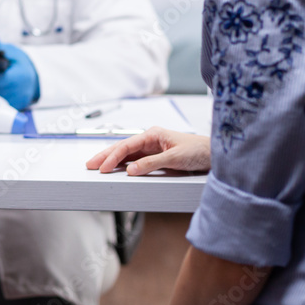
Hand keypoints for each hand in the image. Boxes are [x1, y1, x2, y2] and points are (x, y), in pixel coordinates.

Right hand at [86, 127, 210, 175]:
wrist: (214, 154)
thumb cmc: (198, 151)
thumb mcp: (175, 158)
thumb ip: (152, 164)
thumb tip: (130, 170)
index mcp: (153, 134)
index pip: (127, 146)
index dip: (113, 157)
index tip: (103, 167)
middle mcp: (150, 139)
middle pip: (122, 147)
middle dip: (105, 155)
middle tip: (89, 164)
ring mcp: (152, 148)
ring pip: (127, 154)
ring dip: (112, 160)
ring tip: (97, 166)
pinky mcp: (156, 157)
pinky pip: (135, 160)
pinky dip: (123, 165)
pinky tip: (115, 169)